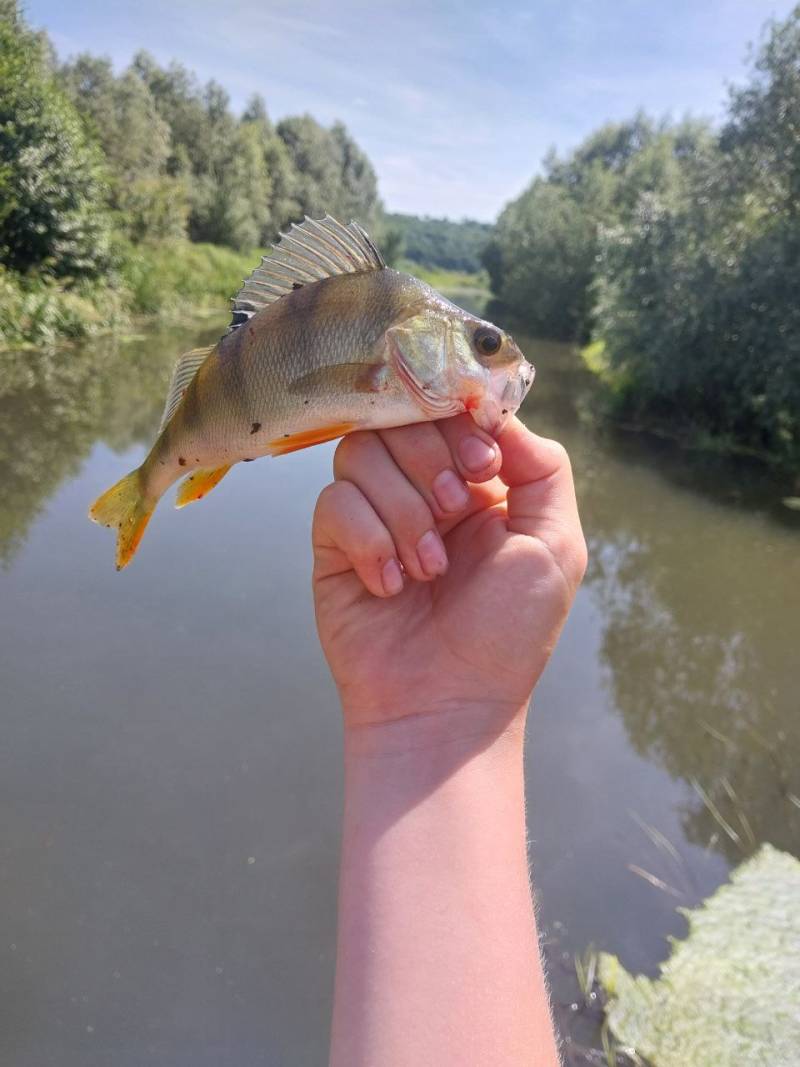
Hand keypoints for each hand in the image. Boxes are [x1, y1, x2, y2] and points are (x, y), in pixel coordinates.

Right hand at [312, 414, 586, 728]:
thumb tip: (496, 414)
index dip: (460, 424)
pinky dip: (368, 541)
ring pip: (361, 453)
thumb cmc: (507, 634)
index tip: (482, 467)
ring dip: (402, 510)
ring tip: (426, 569)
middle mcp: (423, 488)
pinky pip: (334, 503)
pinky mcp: (335, 546)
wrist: (446, 705)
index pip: (451, 408)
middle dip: (432, 464)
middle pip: (401, 418)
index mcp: (477, 481)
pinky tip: (390, 586)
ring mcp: (375, 514)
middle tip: (455, 515)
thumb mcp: (555, 547)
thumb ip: (542, 468)